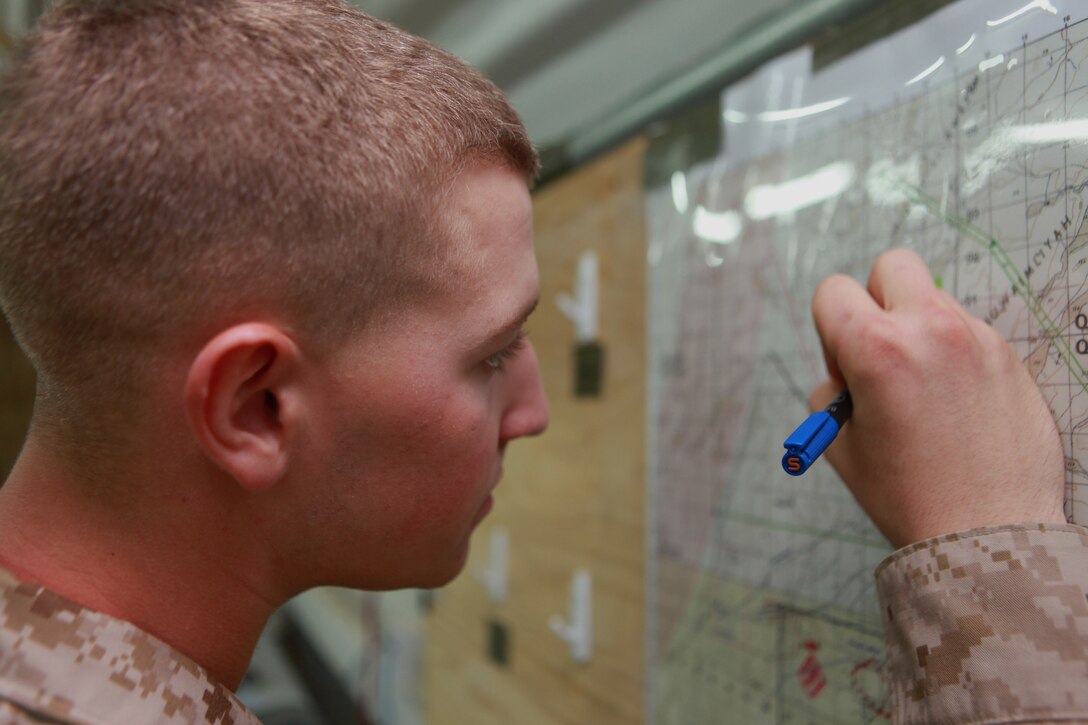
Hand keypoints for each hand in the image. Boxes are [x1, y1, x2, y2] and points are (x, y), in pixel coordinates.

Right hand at [810, 248, 1065, 547]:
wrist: (986, 534)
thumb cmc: (910, 496)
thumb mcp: (840, 444)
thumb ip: (833, 391)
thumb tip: (846, 370)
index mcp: (876, 348)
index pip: (833, 291)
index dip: (828, 329)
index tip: (845, 367)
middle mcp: (930, 330)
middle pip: (893, 266)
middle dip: (876, 300)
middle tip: (880, 352)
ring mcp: (977, 339)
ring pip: (934, 300)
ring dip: (919, 329)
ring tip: (923, 391)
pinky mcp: (1008, 357)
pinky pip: (969, 333)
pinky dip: (954, 356)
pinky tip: (955, 405)